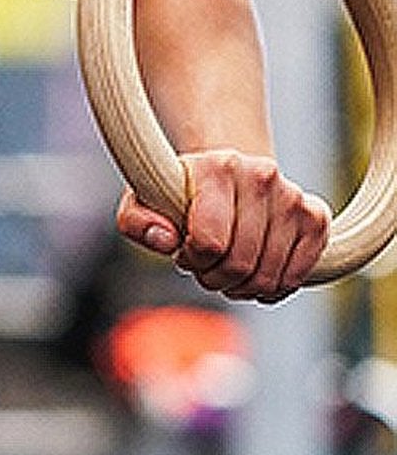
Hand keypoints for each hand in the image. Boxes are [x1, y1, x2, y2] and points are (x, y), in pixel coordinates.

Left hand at [117, 148, 331, 303]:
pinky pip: (297, 276)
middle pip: (240, 262)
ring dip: (242, 287)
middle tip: (205, 267)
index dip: (192, 260)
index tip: (184, 252)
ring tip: (226, 269)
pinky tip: (254, 275)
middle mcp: (261, 175)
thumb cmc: (180, 196)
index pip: (209, 241)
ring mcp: (293, 197)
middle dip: (215, 277)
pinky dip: (272, 288)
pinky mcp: (316, 219)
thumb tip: (166, 240)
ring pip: (269, 276)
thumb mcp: (143, 203)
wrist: (227, 178)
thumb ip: (137, 222)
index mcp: (218, 166)